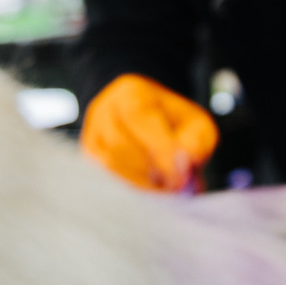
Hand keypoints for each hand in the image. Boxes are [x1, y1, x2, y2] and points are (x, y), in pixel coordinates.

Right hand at [81, 74, 218, 191]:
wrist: (156, 131)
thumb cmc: (176, 128)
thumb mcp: (197, 126)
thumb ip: (195, 142)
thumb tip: (182, 164)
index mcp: (132, 92)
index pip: (138, 116)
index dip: (159, 148)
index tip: (179, 177)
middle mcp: (104, 109)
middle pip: (118, 143)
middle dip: (148, 170)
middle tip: (173, 187)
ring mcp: (91, 134)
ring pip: (108, 164)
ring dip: (138, 182)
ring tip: (162, 188)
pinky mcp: (88, 159)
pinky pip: (102, 178)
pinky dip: (126, 189)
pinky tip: (145, 192)